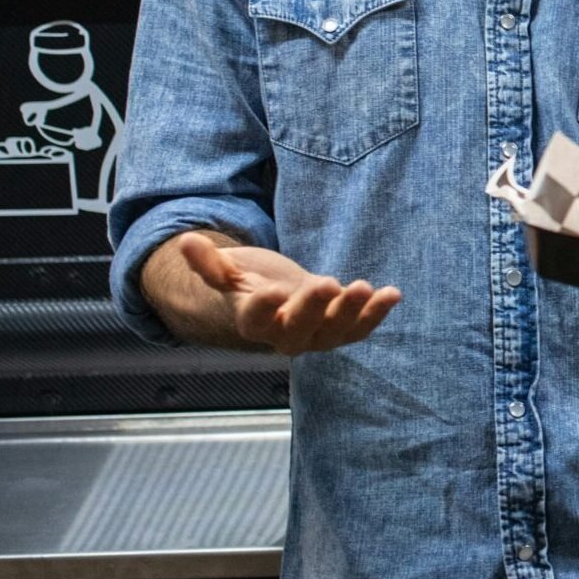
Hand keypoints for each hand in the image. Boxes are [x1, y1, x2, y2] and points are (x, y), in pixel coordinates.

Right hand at [175, 231, 401, 355]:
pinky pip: (359, 329)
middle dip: (314, 308)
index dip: (264, 307)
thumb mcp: (230, 272)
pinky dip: (376, 314)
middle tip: (328, 284)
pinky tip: (392, 293)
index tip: (272, 292)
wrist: (277, 304)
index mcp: (253, 322)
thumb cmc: (250, 285)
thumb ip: (211, 264)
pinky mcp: (340, 331)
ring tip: (364, 287)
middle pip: (298, 328)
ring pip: (334, 332)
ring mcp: (316, 337)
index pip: (256, 319)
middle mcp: (284, 336)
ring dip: (352, 312)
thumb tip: (186, 241)